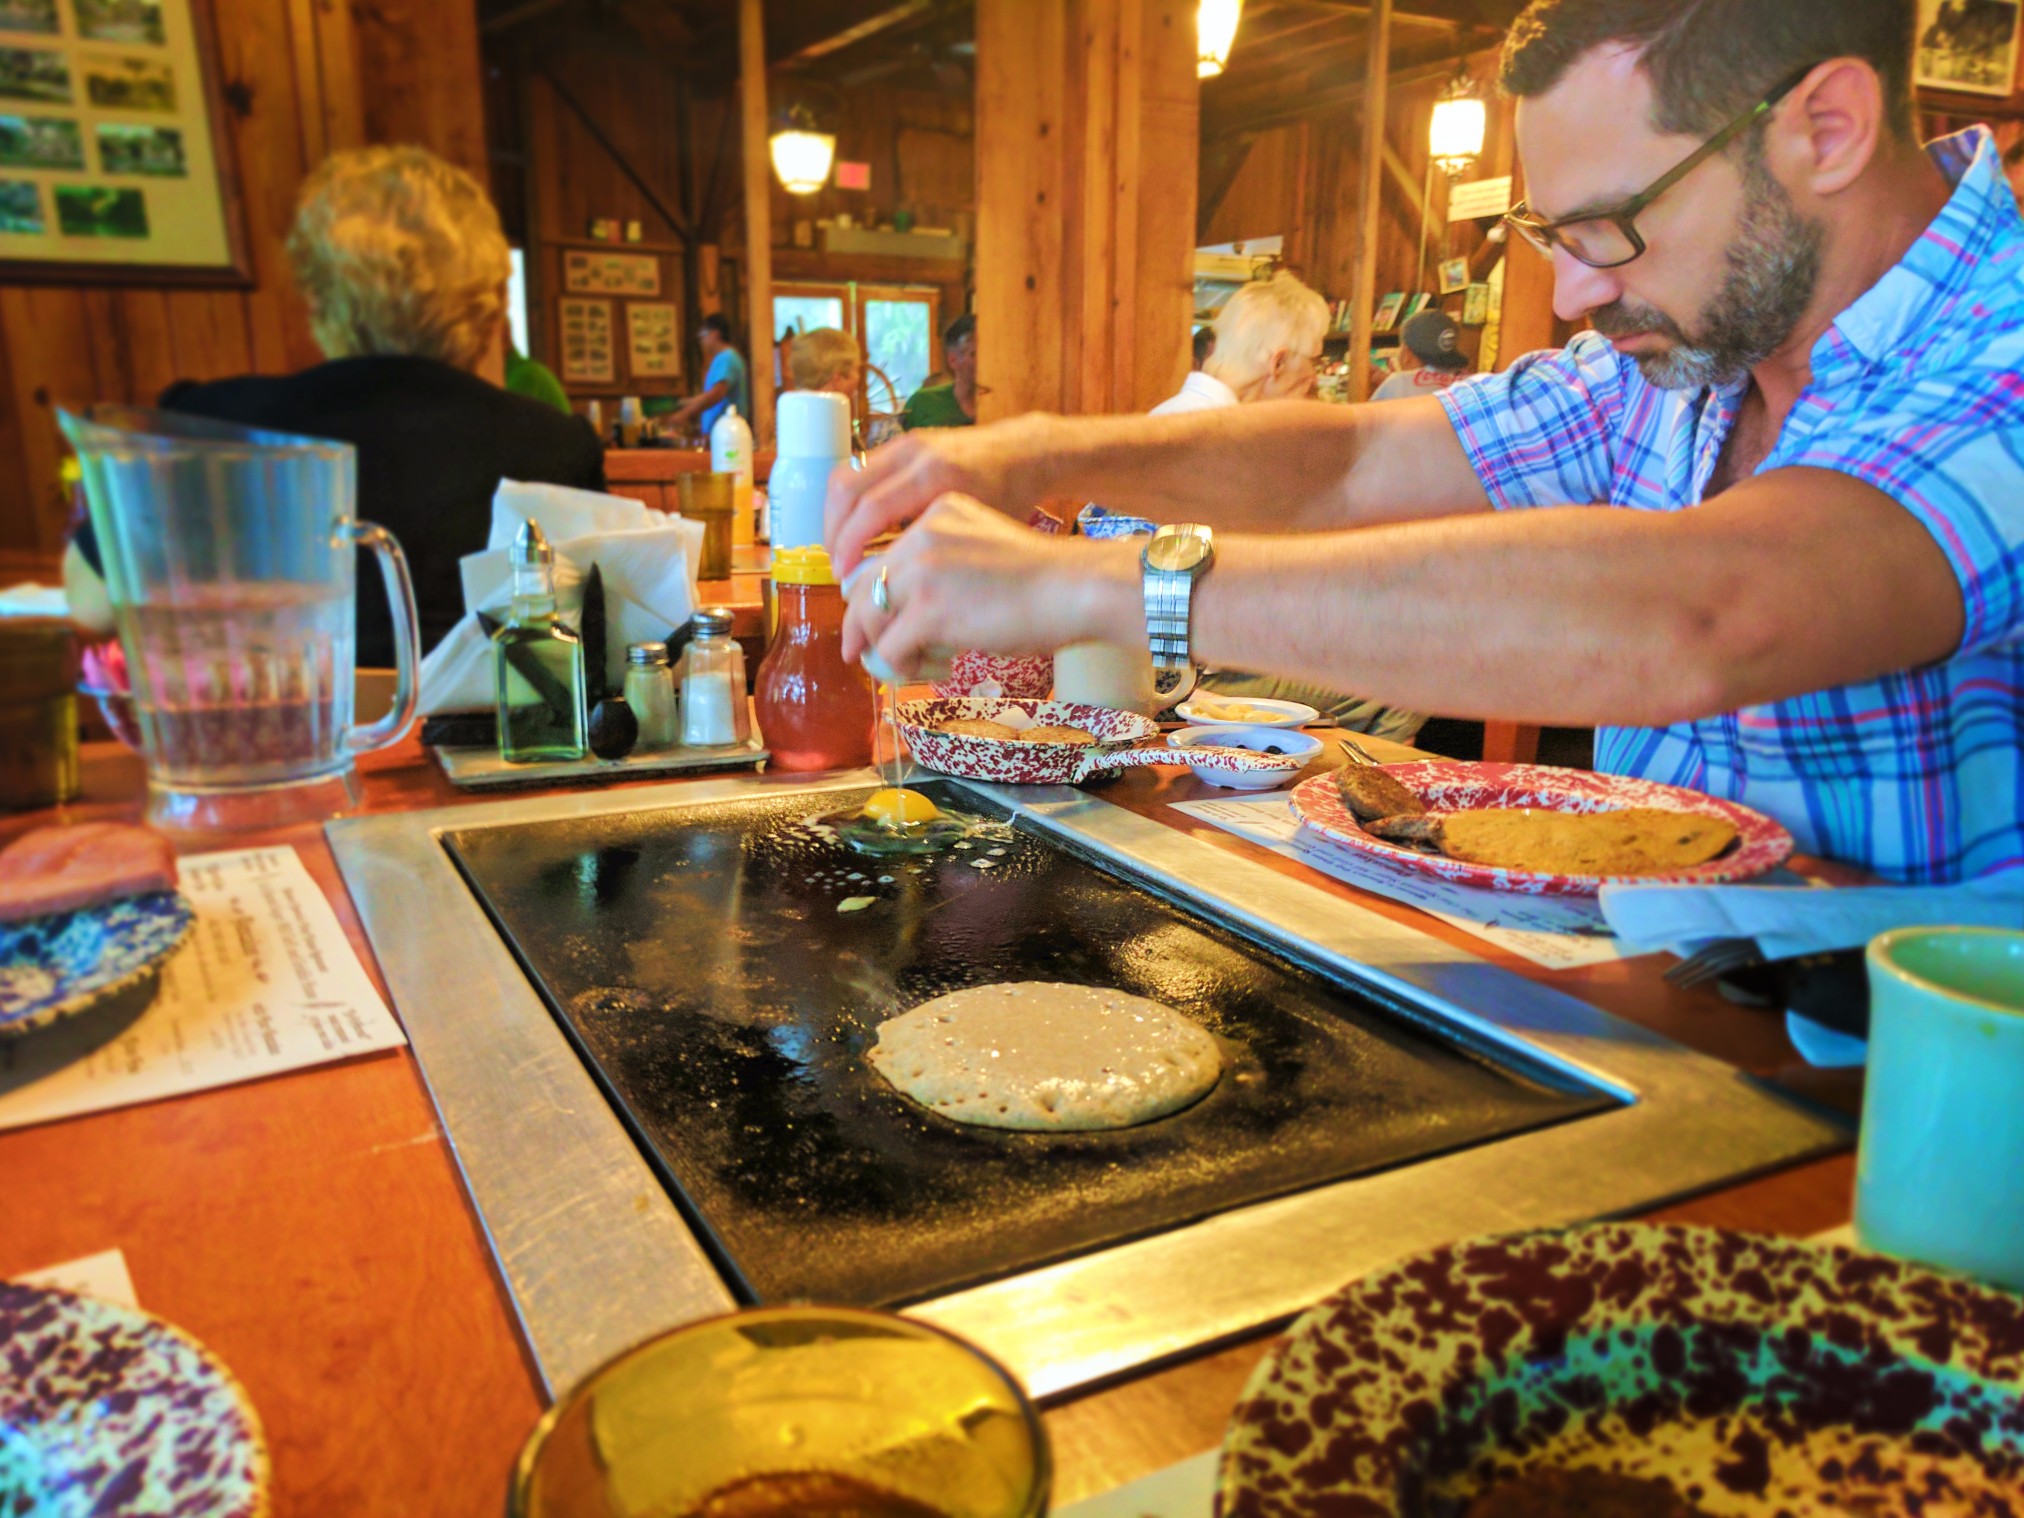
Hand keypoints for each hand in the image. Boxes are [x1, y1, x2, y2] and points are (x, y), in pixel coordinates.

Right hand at [825, 413, 1059, 576]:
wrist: (1022, 452)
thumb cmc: (1008, 499)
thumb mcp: (975, 531)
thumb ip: (934, 550)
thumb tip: (886, 586)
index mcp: (936, 478)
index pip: (871, 509)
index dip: (848, 545)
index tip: (842, 575)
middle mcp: (915, 454)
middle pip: (846, 487)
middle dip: (832, 530)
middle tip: (836, 564)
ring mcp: (905, 444)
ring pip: (845, 475)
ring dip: (834, 515)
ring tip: (840, 549)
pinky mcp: (901, 443)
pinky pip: (858, 469)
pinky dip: (848, 501)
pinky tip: (854, 528)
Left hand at [841, 493, 1139, 677]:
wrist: (1075, 588)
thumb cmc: (1043, 581)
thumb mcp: (983, 551)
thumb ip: (944, 564)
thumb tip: (909, 610)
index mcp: (935, 515)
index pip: (879, 558)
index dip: (868, 596)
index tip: (873, 624)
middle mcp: (921, 535)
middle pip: (862, 588)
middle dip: (860, 627)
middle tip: (863, 654)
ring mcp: (922, 571)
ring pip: (869, 620)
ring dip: (884, 650)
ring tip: (913, 664)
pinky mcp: (928, 610)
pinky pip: (891, 648)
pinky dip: (904, 667)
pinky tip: (935, 668)